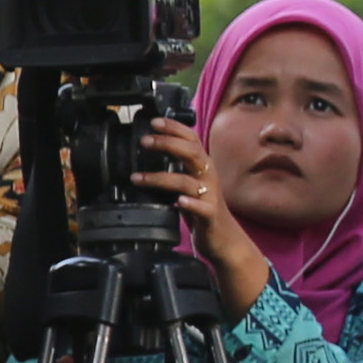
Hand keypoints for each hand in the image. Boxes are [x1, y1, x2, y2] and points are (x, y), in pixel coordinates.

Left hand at [137, 123, 270, 317]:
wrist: (224, 240)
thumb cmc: (203, 211)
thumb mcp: (189, 184)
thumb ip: (177, 168)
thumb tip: (154, 152)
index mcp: (203, 168)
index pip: (191, 141)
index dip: (175, 128)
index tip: (155, 121)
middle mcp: (208, 178)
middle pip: (192, 154)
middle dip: (168, 144)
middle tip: (145, 141)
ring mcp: (210, 197)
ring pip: (187, 182)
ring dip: (161, 178)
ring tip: (138, 178)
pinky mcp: (210, 216)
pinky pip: (202, 208)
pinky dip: (190, 203)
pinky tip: (178, 201)